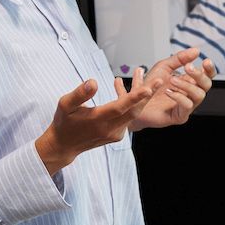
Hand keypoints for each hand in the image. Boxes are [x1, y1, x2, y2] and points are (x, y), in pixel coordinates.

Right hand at [35, 77, 159, 175]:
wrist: (65, 144)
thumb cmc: (64, 121)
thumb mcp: (65, 104)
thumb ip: (79, 94)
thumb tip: (93, 82)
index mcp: (97, 120)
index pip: (120, 107)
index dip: (135, 98)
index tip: (148, 88)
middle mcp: (109, 129)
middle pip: (133, 111)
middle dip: (148, 96)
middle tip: (160, 80)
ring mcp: (115, 134)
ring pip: (133, 114)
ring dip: (144, 99)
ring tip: (154, 82)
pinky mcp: (118, 135)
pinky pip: (129, 118)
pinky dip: (136, 106)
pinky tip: (141, 92)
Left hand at [129, 47, 216, 129]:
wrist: (136, 102)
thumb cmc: (151, 86)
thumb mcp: (164, 67)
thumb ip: (180, 59)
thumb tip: (196, 51)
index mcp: (189, 81)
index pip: (207, 76)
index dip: (210, 69)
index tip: (206, 61)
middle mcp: (190, 94)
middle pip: (206, 85)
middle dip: (199, 75)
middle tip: (188, 67)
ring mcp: (186, 106)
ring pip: (199, 95)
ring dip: (187, 85)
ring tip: (172, 80)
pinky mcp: (180, 116)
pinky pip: (187, 106)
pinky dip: (179, 97)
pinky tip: (168, 92)